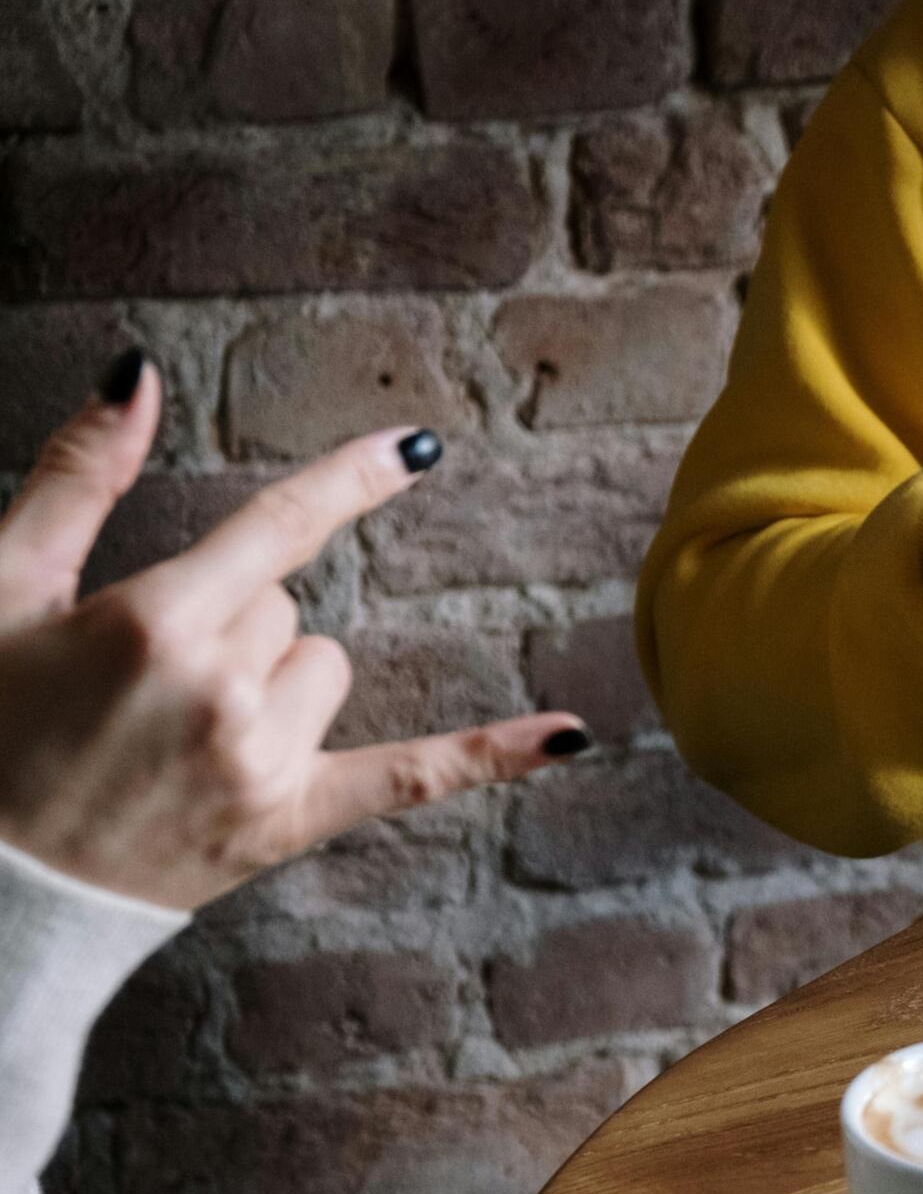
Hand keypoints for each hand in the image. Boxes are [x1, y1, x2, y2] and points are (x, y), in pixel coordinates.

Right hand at [0, 357, 591, 910]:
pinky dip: (493, 757)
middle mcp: (220, 690)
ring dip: (271, 686)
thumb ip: (78, 475)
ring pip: (325, 671)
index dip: (349, 479)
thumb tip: (139, 371)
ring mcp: (261, 761)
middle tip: (138, 689)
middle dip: (226, 626)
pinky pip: (415, 776)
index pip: (281, 526)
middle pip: (287, 607)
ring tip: (178, 737)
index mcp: (152, 622)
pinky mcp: (287, 822)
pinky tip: (574, 736)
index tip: (419, 444)